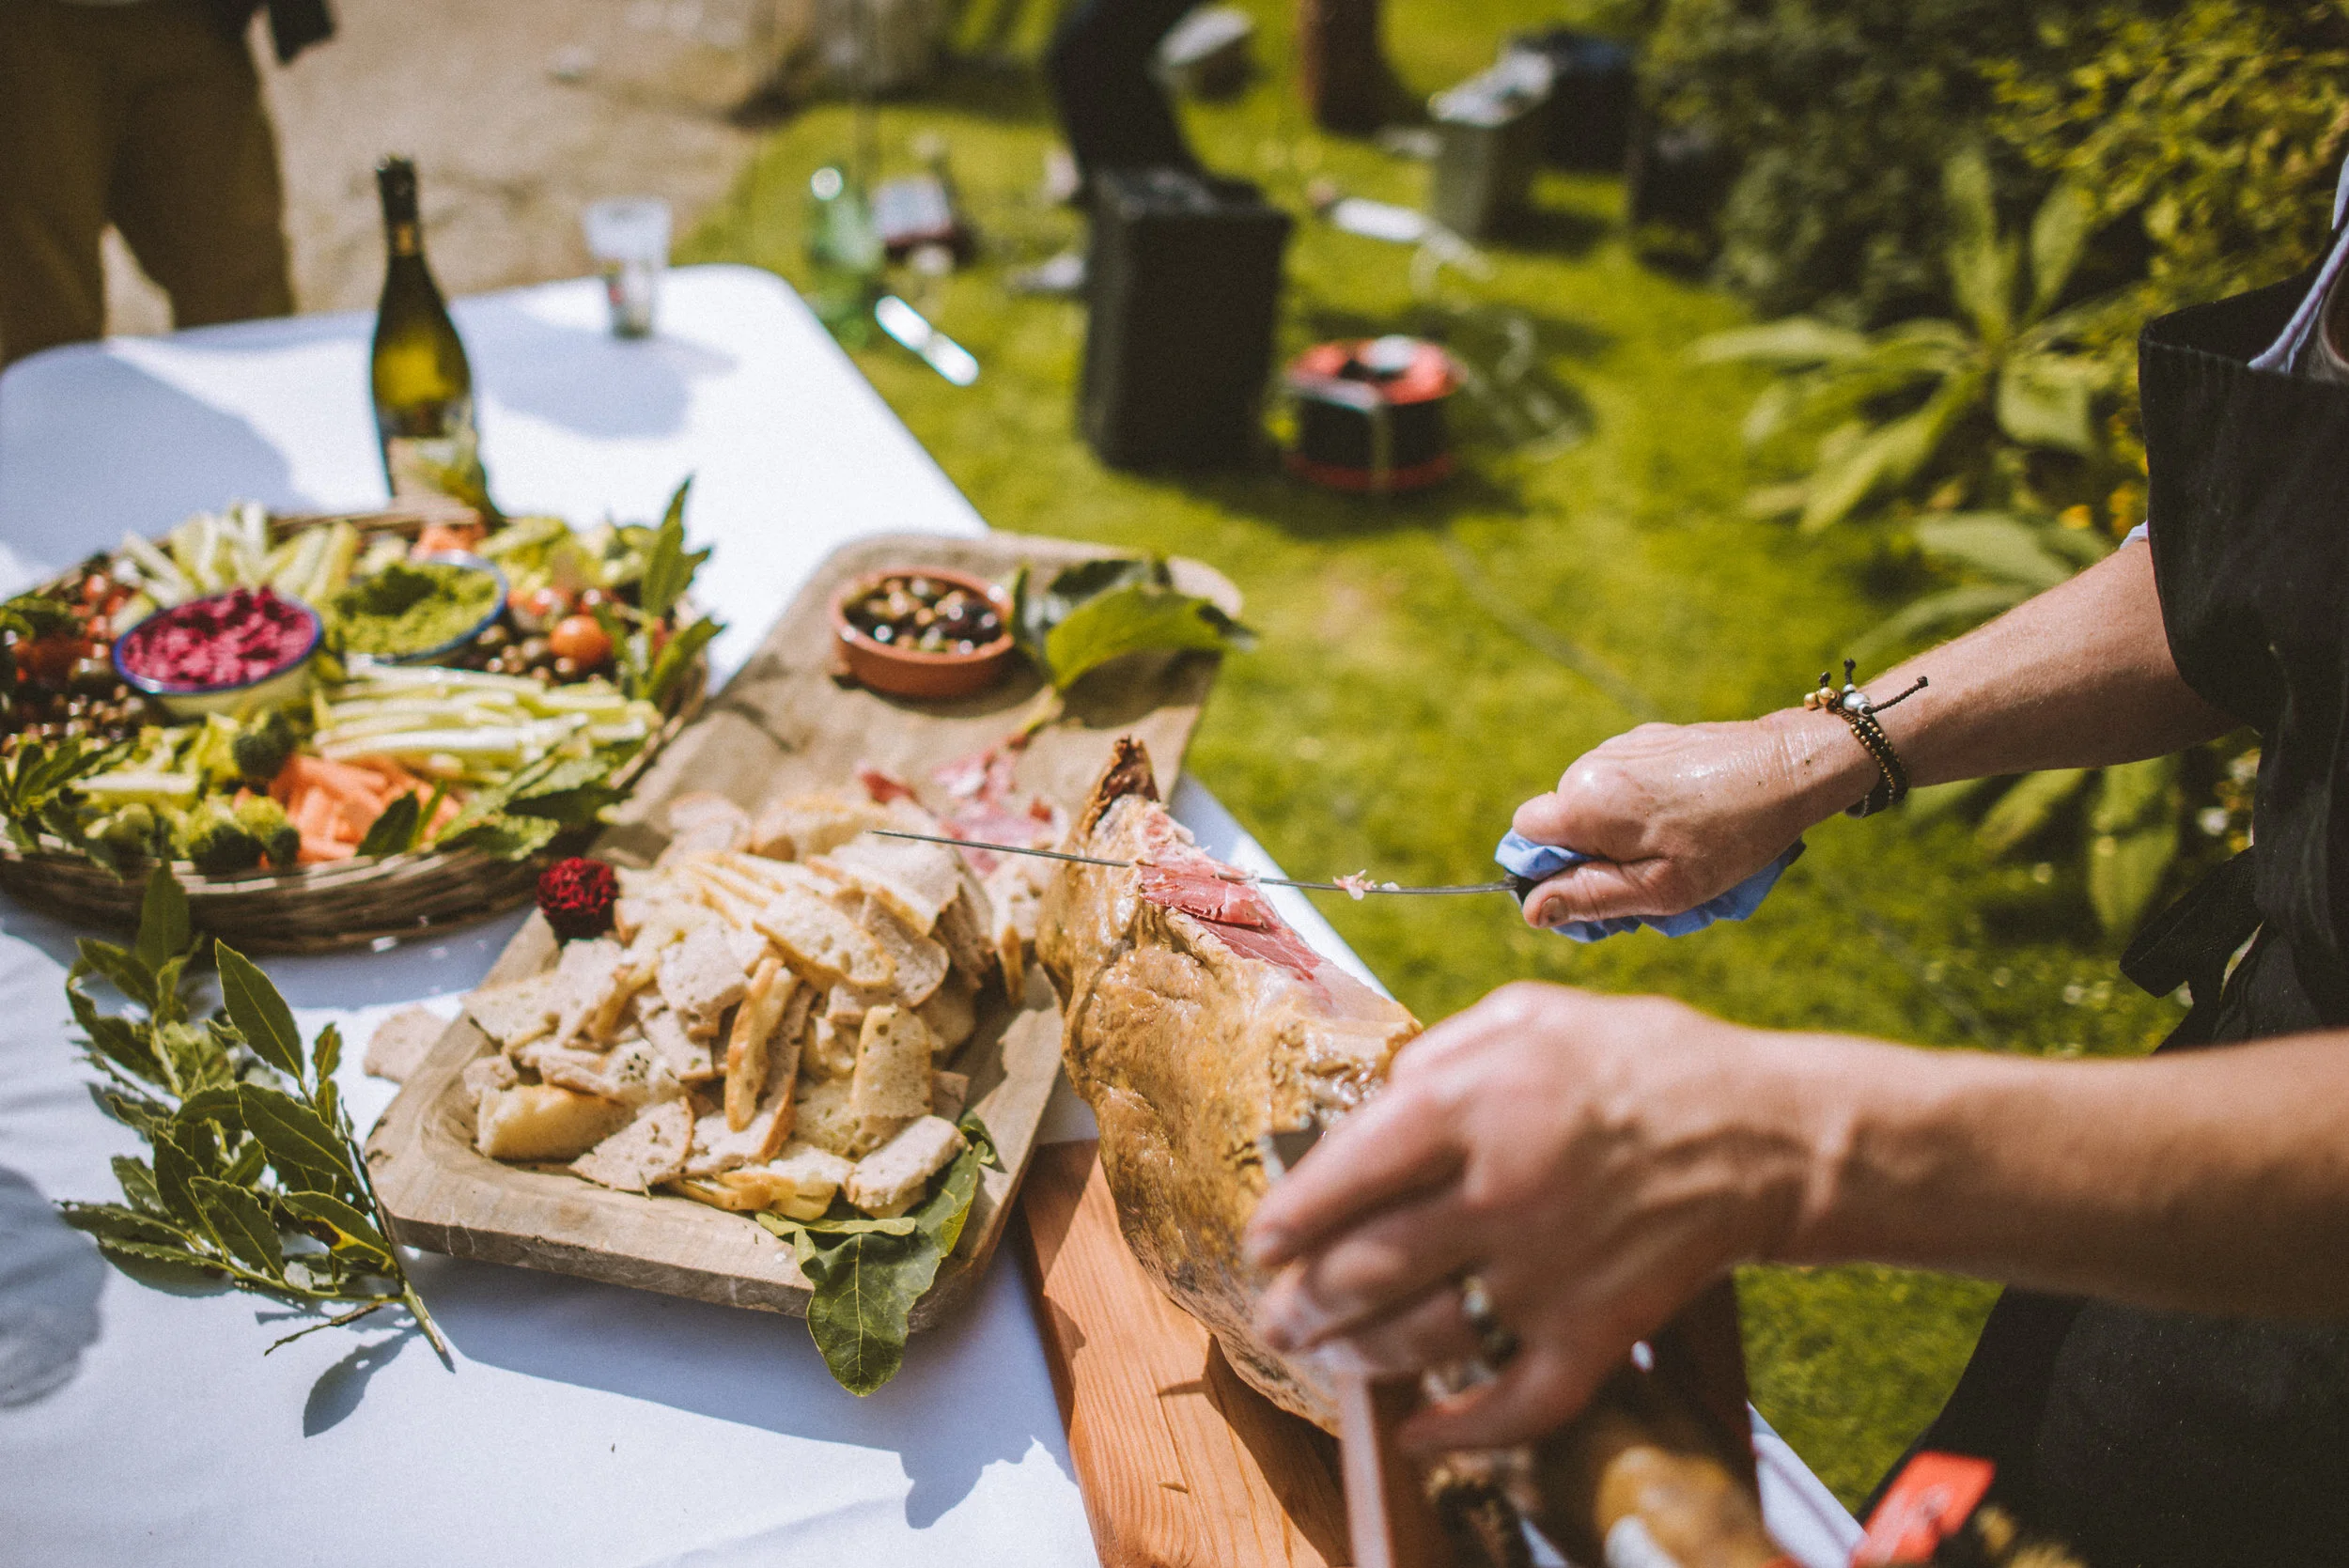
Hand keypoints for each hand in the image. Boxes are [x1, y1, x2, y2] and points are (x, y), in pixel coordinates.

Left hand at [1242, 983, 1823, 1454]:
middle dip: (1305, 1302)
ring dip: (1358, 1357)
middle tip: (1279, 1314)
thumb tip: (1372, 1106)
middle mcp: (1498, 1193)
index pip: (1347, 1172)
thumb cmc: (1641, 1060)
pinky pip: (1516, 1403)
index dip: (1290, 1216)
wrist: (1763, 1131)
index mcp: (1472, 1105)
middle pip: (1366, 1268)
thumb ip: (1438, 1055)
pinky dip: (1460, 1432)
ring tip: (1329, 1354)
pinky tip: (1419, 1433)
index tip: (1262, 1243)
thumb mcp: (1529, 1014)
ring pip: (1420, 1338)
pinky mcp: (1595, 1330)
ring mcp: (1547, 1271)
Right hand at [1511, 711, 1861, 929]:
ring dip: (1617, 835)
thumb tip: (1532, 909)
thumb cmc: (1729, 837)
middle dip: (1590, 857)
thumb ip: (1591, 897)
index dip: (1549, 870)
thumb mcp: (1661, 889)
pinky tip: (1685, 819)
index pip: (1525, 837)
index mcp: (1587, 803)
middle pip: (1559, 824)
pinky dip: (1640, 808)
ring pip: (1590, 805)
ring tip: (1674, 848)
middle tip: (1646, 881)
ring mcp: (1619, 747)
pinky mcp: (1647, 739)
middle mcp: (1591, 766)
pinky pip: (1620, 784)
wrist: (1788, 769)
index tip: (1593, 890)